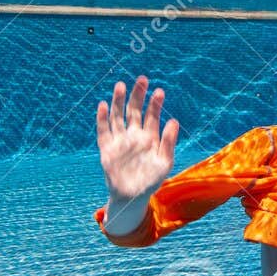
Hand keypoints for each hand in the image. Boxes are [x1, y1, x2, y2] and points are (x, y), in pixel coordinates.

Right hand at [95, 75, 178, 210]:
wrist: (133, 196)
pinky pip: (103, 131)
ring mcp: (120, 140)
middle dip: (138, 95)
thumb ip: (168, 142)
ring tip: (121, 85)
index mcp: (149, 137)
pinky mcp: (107, 148)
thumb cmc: (151, 180)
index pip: (152, 115)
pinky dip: (102, 118)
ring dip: (119, 101)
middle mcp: (134, 135)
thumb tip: (174, 121)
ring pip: (118, 116)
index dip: (155, 103)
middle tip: (142, 79)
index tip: (159, 91)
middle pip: (134, 110)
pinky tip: (103, 105)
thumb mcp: (165, 162)